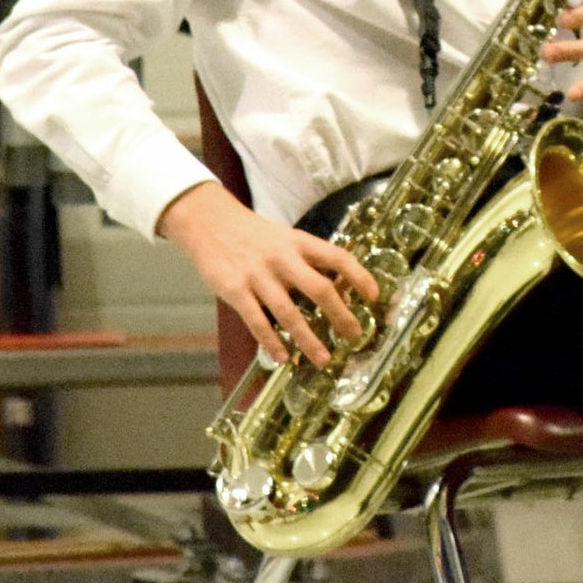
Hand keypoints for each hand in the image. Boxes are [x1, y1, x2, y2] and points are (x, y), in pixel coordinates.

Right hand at [157, 181, 379, 368]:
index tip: (374, 296)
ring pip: (289, 313)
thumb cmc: (253, 234)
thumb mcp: (285, 238)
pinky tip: (283, 358)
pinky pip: (257, 321)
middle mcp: (282, 258)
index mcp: (299, 242)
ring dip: (308, 339)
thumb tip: (339, 289)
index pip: (337, 257)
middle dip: (340, 316)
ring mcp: (259, 275)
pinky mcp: (236, 290)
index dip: (359, 276)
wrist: (209, 222)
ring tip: (322, 360)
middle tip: (354, 336)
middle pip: (319, 289)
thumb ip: (307, 261)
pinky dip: (272, 342)